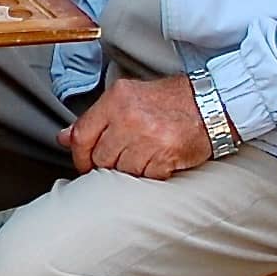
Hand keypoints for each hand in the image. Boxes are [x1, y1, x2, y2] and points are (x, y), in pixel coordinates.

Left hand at [58, 77, 213, 179]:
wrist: (211, 103)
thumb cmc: (170, 101)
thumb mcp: (129, 98)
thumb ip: (96, 119)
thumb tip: (64, 137)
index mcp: (116, 99)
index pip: (81, 136)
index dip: (80, 156)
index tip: (86, 164)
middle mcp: (128, 116)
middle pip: (100, 158)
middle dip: (109, 163)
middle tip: (126, 157)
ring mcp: (147, 137)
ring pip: (122, 170)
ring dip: (132, 169)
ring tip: (146, 155)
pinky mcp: (165, 155)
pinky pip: (146, 177)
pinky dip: (152, 173)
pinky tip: (161, 159)